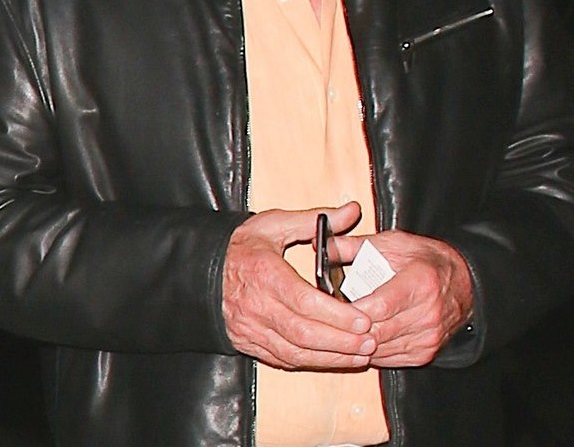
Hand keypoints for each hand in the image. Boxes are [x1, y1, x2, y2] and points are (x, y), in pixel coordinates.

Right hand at [222, 203, 376, 369]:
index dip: (335, 315)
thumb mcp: (275, 224)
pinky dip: (312, 363)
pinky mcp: (251, 343)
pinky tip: (335, 358)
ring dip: (331, 357)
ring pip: (295, 352)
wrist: (202, 270)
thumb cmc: (242, 245)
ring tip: (361, 354)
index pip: (303, 301)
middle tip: (370, 340)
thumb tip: (351, 210)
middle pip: (303, 333)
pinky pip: (284, 360)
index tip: (363, 319)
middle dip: (340, 342)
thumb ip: (315, 220)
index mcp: (264, 273)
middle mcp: (257, 305)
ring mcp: (252, 328)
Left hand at [332, 230, 473, 366]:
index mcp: (420, 282)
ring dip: (356, 341)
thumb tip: (322, 247)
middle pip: (376, 331)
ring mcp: (427, 338)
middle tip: (326, 317)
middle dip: (348, 326)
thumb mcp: (392, 243)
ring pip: (378, 348)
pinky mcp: (425, 354)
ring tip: (340, 326)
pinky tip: (359, 336)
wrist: (463, 282)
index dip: (350, 309)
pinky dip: (369, 349)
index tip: (328, 304)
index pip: (378, 306)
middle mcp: (427, 314)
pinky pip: (387, 358)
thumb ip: (354, 246)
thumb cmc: (425, 259)